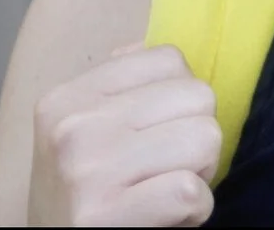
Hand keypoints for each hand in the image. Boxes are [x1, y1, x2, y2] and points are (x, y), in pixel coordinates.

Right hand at [27, 43, 220, 225]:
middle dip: (196, 136)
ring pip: (206, 138)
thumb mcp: (82, 133)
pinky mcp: (104, 215)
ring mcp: (88, 170)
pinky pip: (191, 191)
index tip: (156, 134)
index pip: (170, 59)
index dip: (181, 101)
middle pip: (198, 96)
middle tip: (163, 168)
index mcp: (67, 98)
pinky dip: (196, 209)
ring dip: (200, 172)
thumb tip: (170, 58)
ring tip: (164, 190)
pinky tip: (167, 216)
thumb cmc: (85, 195)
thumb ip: (122, 89)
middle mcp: (73, 127)